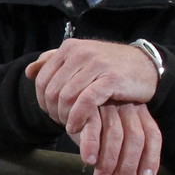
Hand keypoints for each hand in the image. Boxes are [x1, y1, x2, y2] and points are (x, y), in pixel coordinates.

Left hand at [25, 39, 158, 137]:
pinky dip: (77, 117)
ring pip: (66, 97)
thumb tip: (29, 72)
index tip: (52, 113)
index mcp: (69, 48)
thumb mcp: (81, 61)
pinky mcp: (111, 78)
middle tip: (62, 122)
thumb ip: (54, 63)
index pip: (42, 79)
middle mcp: (80, 53)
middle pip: (52, 91)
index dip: (42, 101)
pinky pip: (85, 101)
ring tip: (70, 125)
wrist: (145, 66)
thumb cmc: (110, 67)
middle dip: (53, 112)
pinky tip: (77, 127)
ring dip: (64, 117)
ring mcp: (96, 64)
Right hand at [74, 101, 161, 174]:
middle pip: (135, 137)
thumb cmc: (96, 129)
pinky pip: (92, 127)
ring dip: (109, 161)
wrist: (68, 106)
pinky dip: (91, 146)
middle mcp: (127, 107)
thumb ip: (126, 162)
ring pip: (115, 134)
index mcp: (140, 113)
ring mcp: (108, 105)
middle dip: (128, 166)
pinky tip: (89, 161)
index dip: (151, 158)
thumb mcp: (114, 144)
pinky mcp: (87, 106)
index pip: (152, 135)